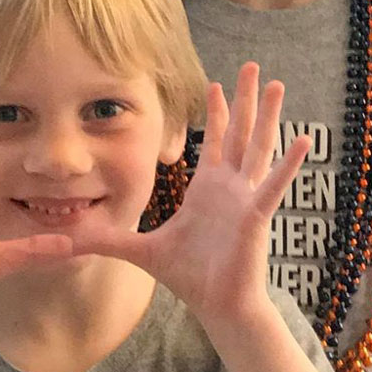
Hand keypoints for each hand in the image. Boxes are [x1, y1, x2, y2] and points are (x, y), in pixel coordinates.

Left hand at [73, 63, 307, 331]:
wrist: (217, 307)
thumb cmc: (189, 278)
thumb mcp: (141, 250)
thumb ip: (108, 239)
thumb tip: (68, 240)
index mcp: (208, 190)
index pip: (216, 142)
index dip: (217, 112)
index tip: (214, 83)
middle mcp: (230, 187)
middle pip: (240, 132)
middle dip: (244, 98)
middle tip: (251, 65)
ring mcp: (246, 198)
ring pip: (259, 147)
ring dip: (268, 116)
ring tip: (277, 85)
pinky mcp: (256, 216)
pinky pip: (273, 185)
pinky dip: (289, 164)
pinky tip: (302, 139)